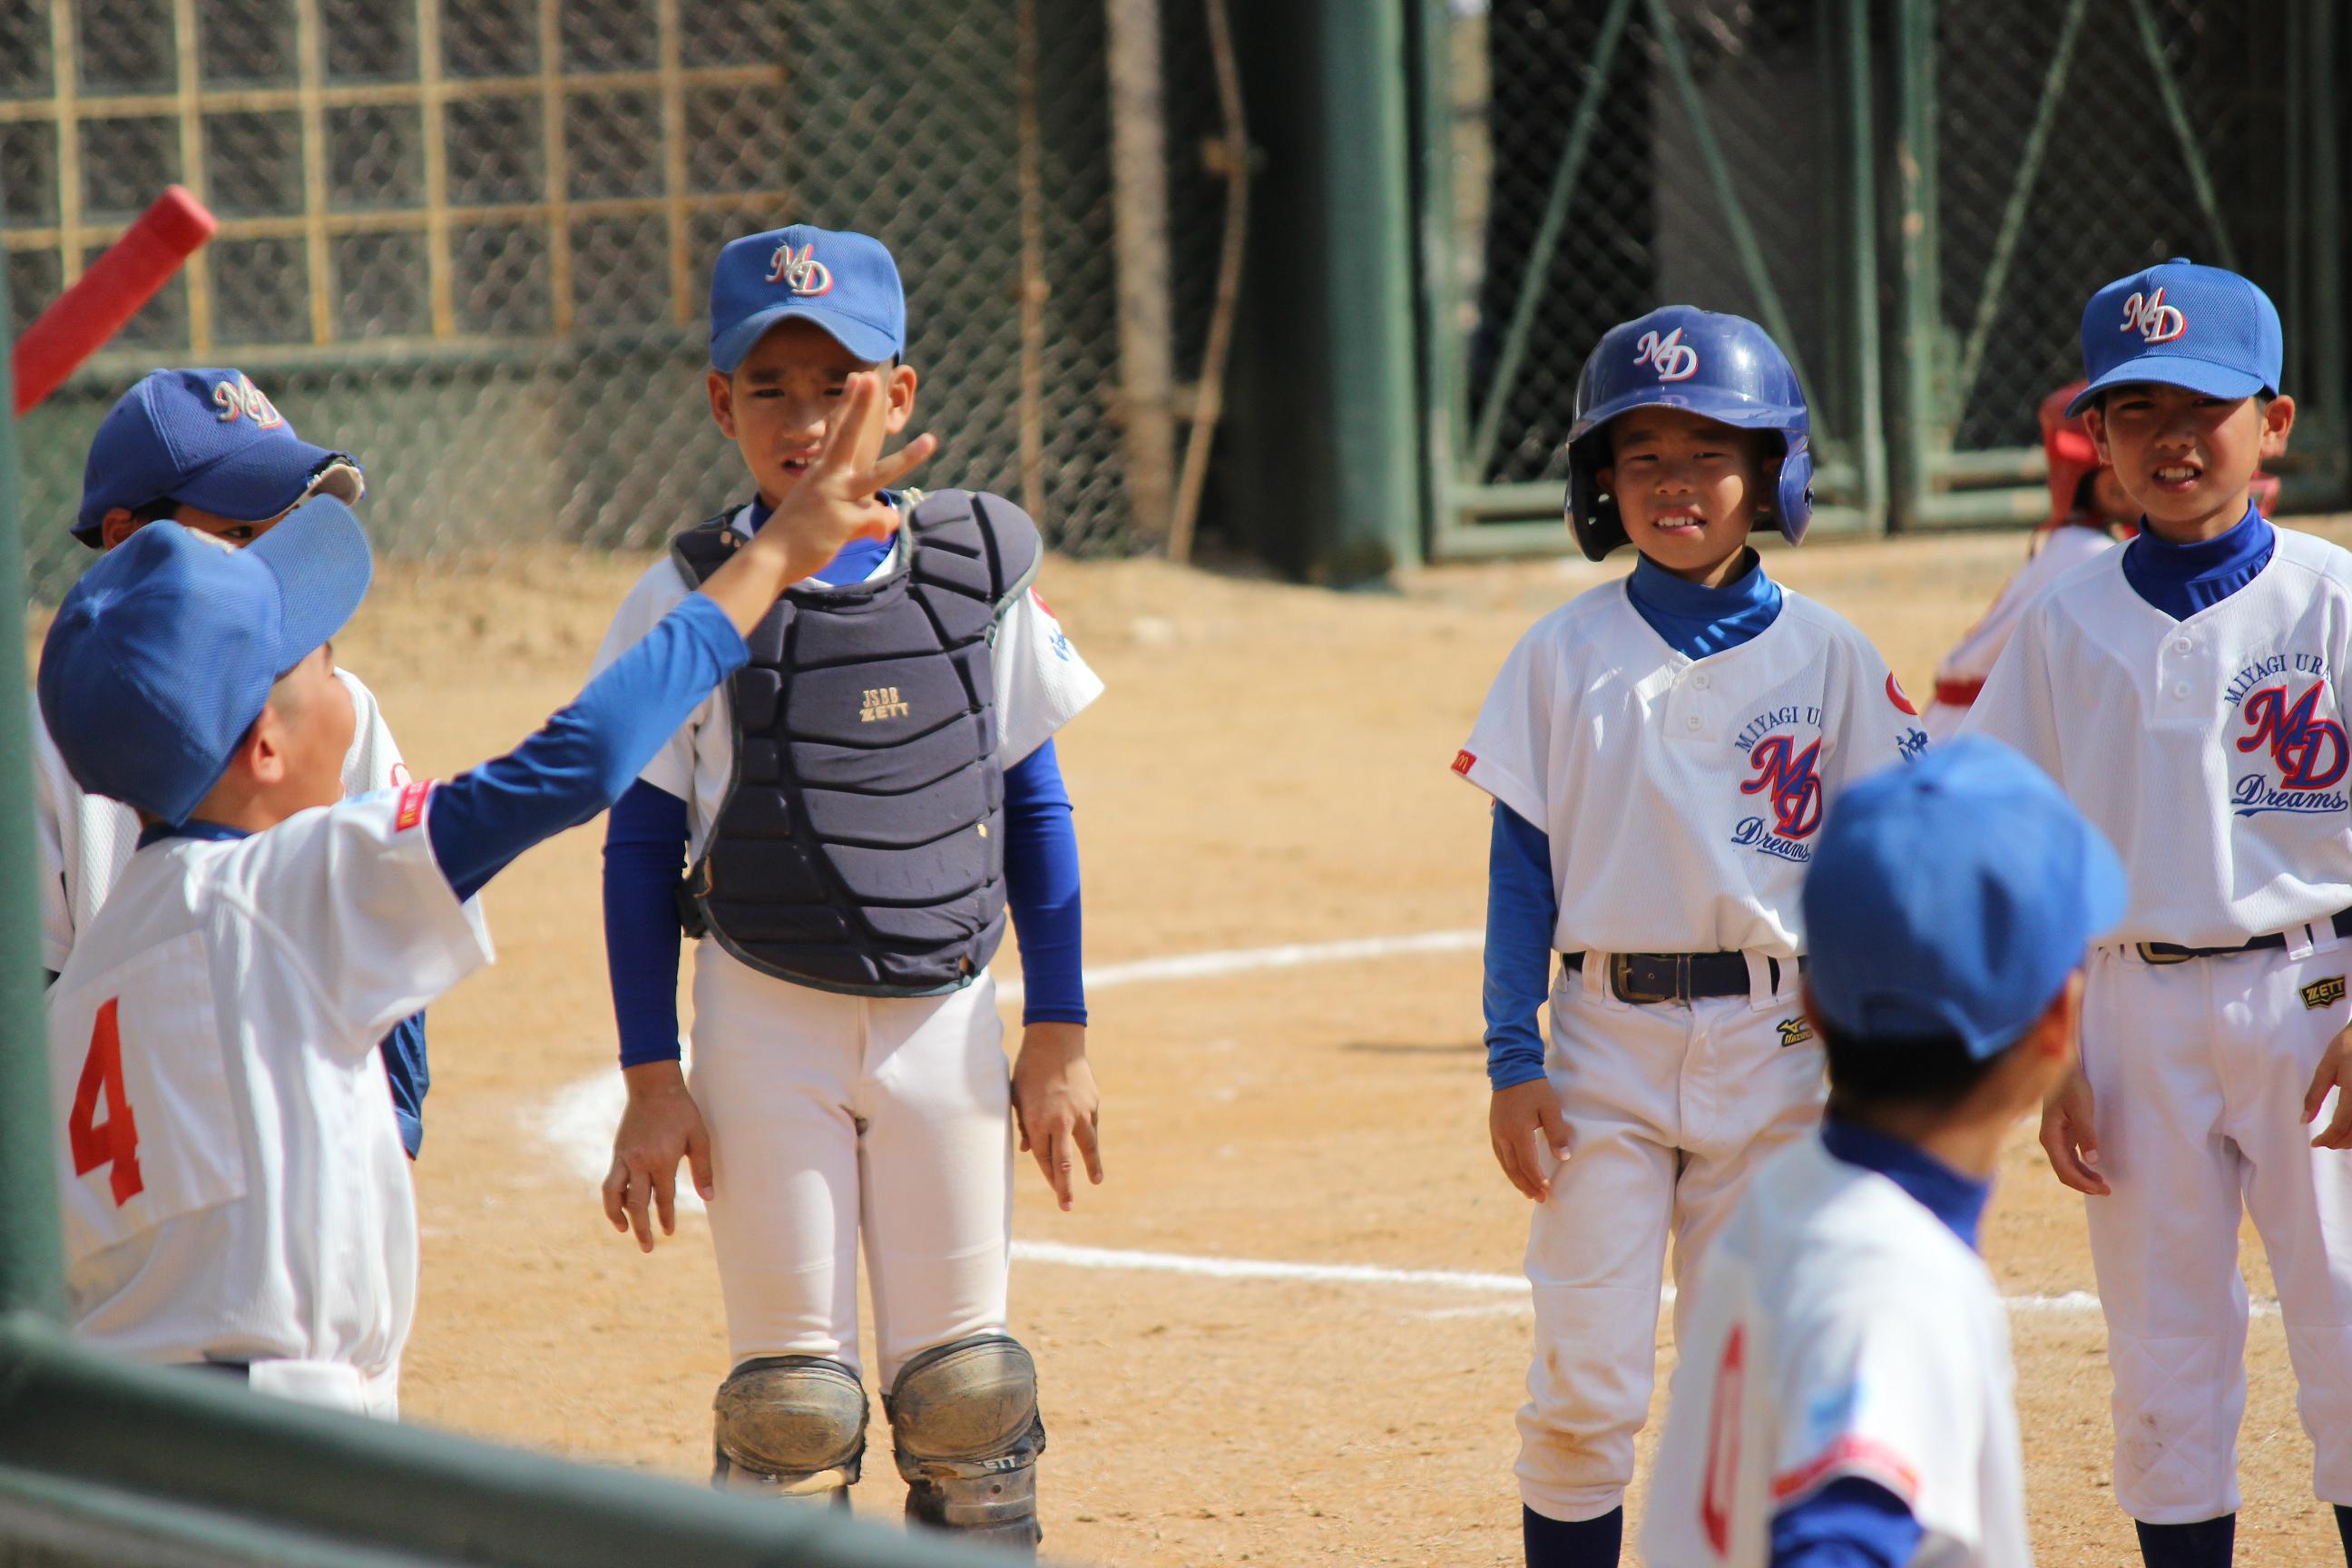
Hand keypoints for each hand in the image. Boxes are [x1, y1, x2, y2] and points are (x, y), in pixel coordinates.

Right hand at [602, 1060, 713, 1252]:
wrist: (653, 1086)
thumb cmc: (681, 1111)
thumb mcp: (699, 1137)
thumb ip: (703, 1168)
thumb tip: (709, 1197)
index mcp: (662, 1160)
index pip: (664, 1198)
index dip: (667, 1218)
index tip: (669, 1233)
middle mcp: (639, 1162)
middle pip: (637, 1204)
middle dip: (642, 1228)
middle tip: (648, 1248)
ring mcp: (625, 1158)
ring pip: (614, 1194)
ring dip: (617, 1216)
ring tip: (624, 1230)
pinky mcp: (617, 1152)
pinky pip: (611, 1181)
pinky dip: (613, 1198)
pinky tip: (621, 1207)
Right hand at [697, 372, 938, 631]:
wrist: (771, 558)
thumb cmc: (797, 536)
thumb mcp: (831, 518)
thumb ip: (866, 515)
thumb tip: (894, 519)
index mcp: (821, 472)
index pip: (837, 432)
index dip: (849, 404)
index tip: (858, 378)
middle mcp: (827, 479)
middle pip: (849, 437)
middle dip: (860, 407)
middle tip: (872, 378)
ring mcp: (834, 497)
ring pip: (877, 475)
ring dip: (906, 458)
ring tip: (930, 440)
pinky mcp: (841, 521)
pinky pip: (876, 521)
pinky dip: (882, 526)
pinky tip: (880, 533)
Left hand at [1011, 1022, 1101, 1211]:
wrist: (1056, 1040)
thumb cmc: (1029, 1069)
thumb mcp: (1017, 1097)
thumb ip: (1022, 1125)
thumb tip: (1024, 1149)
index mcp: (1037, 1123)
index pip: (1043, 1158)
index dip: (1049, 1177)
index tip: (1054, 1191)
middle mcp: (1059, 1122)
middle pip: (1064, 1163)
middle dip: (1065, 1187)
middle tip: (1067, 1206)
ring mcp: (1079, 1113)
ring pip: (1087, 1147)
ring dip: (1092, 1165)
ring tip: (1097, 1181)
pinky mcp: (1092, 1102)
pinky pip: (1091, 1124)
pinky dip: (1089, 1135)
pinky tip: (1092, 1145)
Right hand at [1489, 1078, 1570, 1200]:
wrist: (1511, 1069)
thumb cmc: (1535, 1088)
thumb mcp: (1551, 1108)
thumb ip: (1557, 1133)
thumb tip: (1564, 1158)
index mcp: (1518, 1131)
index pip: (1528, 1163)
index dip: (1537, 1178)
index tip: (1548, 1189)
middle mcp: (1503, 1135)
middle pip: (1514, 1169)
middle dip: (1527, 1185)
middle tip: (1540, 1199)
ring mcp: (1496, 1133)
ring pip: (1505, 1164)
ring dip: (1517, 1180)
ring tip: (1528, 1192)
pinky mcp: (1494, 1129)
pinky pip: (1500, 1155)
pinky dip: (1509, 1168)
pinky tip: (1516, 1173)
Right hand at [2039, 1067, 2108, 1195]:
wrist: (2061, 1067)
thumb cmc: (2071, 1086)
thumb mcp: (2082, 1109)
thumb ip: (2086, 1134)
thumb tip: (2093, 1161)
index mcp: (2050, 1136)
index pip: (2065, 1169)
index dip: (2083, 1183)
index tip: (2103, 1189)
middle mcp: (2049, 1140)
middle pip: (2064, 1172)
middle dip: (2084, 1184)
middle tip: (2107, 1190)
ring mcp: (2054, 1138)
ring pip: (2066, 1166)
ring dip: (2083, 1177)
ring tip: (2102, 1184)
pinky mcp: (2060, 1134)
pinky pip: (2069, 1157)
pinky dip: (2081, 1167)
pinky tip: (2093, 1169)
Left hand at [2305, 1021, 2351, 1149]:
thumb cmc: (2348, 1046)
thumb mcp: (2326, 1067)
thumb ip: (2315, 1094)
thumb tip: (2304, 1120)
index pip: (2342, 1124)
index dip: (2328, 1138)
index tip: (2315, 1143)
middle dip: (2340, 1142)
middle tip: (2324, 1142)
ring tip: (2336, 1138)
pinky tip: (2350, 1129)